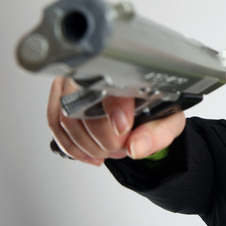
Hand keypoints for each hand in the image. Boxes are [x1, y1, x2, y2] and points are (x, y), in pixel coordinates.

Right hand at [47, 77, 185, 165]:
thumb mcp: (169, 120)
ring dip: (90, 146)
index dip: (114, 108)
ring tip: (111, 149)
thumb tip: (136, 147)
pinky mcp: (61, 96)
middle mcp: (95, 71)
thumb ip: (158, 134)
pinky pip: (56, 124)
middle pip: (85, 107)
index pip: (112, 83)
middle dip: (104, 139)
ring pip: (67, 119)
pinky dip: (74, 147)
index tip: (123, 128)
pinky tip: (93, 154)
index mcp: (127, 71)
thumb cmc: (156, 107)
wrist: (145, 108)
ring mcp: (74, 82)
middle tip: (121, 147)